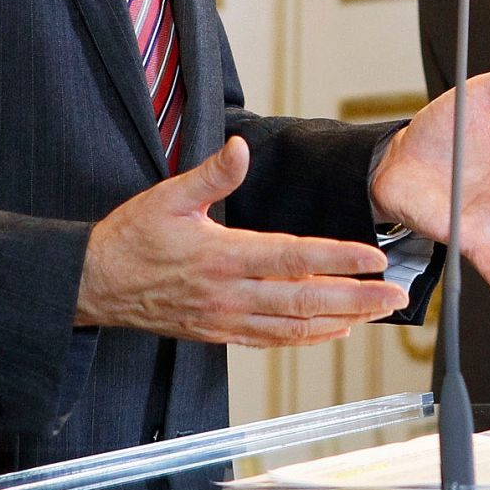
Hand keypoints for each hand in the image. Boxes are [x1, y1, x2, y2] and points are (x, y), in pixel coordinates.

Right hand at [75, 136, 410, 345]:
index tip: (372, 259)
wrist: (96, 285)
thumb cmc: (132, 237)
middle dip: (356, 298)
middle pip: (304, 299)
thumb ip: (211, 173)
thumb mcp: (168, 196)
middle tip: (394, 296)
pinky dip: (307, 338)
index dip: (337, 259)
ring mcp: (226, 319)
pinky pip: (272, 341)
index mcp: (222, 255)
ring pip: (294, 326)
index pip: (293, 258)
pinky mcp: (219, 333)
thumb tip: (239, 148)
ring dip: (340, 321)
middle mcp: (229, 293)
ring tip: (375, 315)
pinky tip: (333, 330)